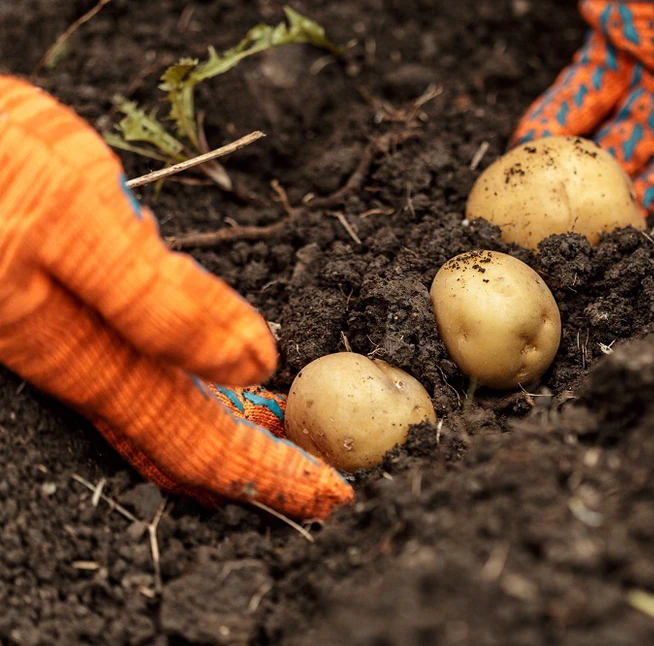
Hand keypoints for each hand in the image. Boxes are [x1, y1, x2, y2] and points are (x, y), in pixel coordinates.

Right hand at [0, 75, 351, 520]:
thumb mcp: (67, 212)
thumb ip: (154, 295)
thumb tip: (251, 358)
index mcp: (77, 347)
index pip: (192, 434)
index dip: (264, 467)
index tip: (328, 491)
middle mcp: (72, 360)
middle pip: (180, 438)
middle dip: (257, 467)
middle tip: (322, 489)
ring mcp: (62, 343)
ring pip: (157, 413)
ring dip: (226, 436)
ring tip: (283, 441)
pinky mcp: (56, 317)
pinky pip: (131, 379)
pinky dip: (184, 400)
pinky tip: (217, 393)